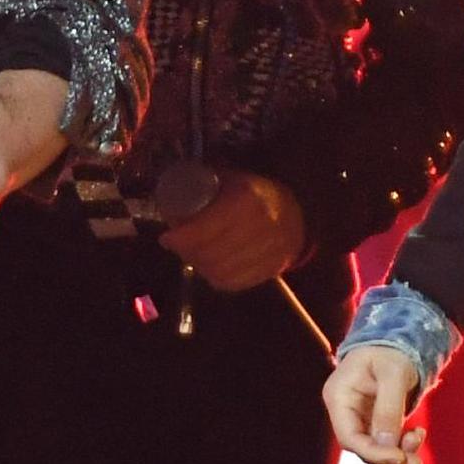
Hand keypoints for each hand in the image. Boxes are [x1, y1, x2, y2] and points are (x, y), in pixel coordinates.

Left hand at [159, 170, 307, 292]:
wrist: (297, 212)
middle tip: (177, 246)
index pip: (205, 228)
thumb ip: (205, 185)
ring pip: (221, 271)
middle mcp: (260, 227)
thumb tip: (171, 196)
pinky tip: (209, 268)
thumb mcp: (232, 180)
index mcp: (247, 200)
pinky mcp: (271, 270)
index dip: (181, 238)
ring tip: (192, 256)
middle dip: (187, 253)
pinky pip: (235, 283)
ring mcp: (268, 252)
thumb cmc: (256, 193)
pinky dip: (216, 278)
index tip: (166, 237)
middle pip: (211, 252)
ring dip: (200, 266)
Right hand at [323, 345, 424, 463]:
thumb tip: (387, 445)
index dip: (373, 453)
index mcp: (339, 397)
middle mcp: (345, 411)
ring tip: (419, 439)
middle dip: (389, 457)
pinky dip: (402, 445)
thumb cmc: (391, 350)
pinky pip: (385, 442)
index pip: (349, 437)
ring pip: (375, 449)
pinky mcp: (374, 421)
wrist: (397, 340)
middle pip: (361, 448)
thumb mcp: (393, 374)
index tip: (399, 457)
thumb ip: (389, 408)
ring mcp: (359, 417)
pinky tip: (417, 434)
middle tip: (416, 462)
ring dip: (399, 454)